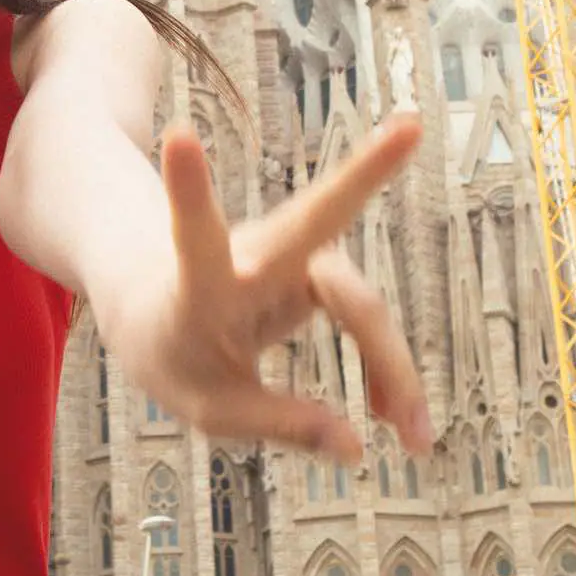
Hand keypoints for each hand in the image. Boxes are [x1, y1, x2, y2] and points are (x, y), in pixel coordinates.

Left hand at [106, 112, 430, 463]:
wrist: (157, 307)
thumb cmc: (174, 354)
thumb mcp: (208, 408)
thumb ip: (278, 424)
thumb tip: (359, 449)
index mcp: (201, 284)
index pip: (196, 233)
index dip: (188, 187)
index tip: (178, 132)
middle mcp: (254, 255)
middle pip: (314, 221)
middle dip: (363, 172)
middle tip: (412, 126)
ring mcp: (293, 257)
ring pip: (358, 301)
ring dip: (389, 365)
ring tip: (417, 439)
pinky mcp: (318, 272)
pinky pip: (365, 322)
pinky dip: (384, 372)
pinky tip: (398, 418)